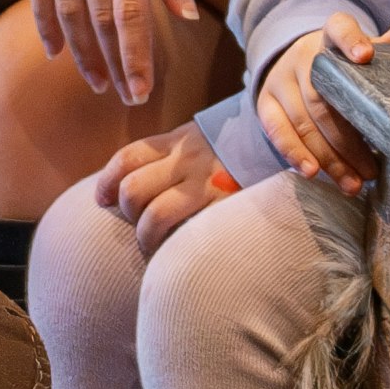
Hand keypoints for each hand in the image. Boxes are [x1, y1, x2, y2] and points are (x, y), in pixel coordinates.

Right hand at [28, 0, 206, 109]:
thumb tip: (179, 18)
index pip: (129, 13)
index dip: (135, 58)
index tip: (142, 91)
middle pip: (96, 18)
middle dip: (112, 64)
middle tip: (126, 97)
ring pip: (65, 8)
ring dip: (80, 52)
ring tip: (95, 81)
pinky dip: (46, 21)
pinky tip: (56, 49)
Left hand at [100, 127, 237, 247]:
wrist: (286, 147)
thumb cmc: (237, 150)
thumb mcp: (202, 139)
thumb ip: (171, 154)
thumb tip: (132, 179)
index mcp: (179, 141)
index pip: (128, 157)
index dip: (106, 181)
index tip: (102, 198)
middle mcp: (188, 161)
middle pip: (133, 188)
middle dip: (126, 211)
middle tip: (136, 220)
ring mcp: (206, 185)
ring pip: (154, 214)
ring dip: (145, 236)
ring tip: (151, 243)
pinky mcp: (224, 207)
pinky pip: (185, 231)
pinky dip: (170, 245)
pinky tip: (172, 250)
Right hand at [256, 8, 389, 195]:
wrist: (300, 65)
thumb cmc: (345, 64)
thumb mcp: (368, 50)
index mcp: (330, 37)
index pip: (338, 28)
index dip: (350, 40)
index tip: (366, 56)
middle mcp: (302, 56)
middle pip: (322, 96)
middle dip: (347, 138)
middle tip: (372, 169)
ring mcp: (281, 80)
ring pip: (303, 121)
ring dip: (329, 156)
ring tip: (354, 184)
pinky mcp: (266, 103)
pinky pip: (277, 130)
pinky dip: (295, 153)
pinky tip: (314, 173)